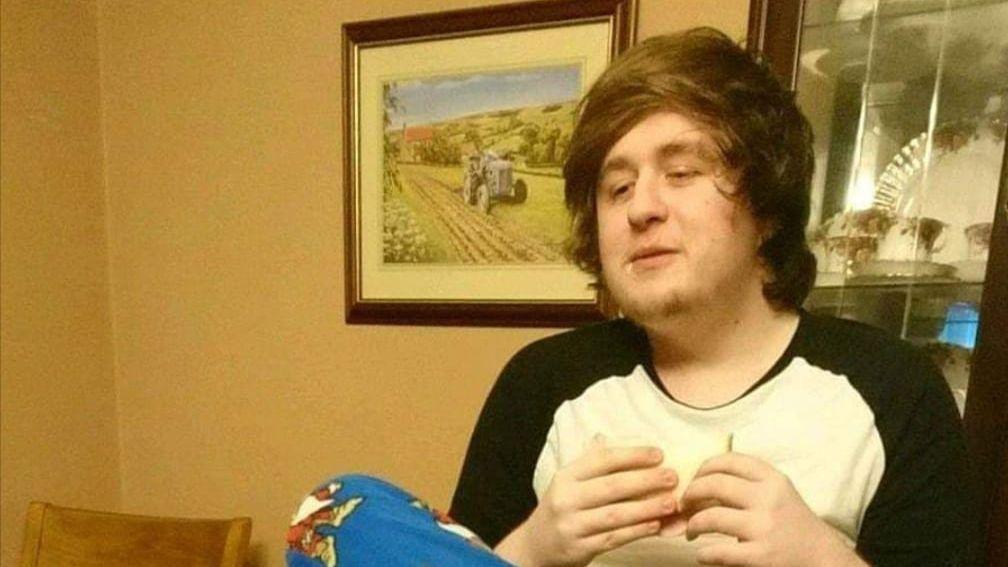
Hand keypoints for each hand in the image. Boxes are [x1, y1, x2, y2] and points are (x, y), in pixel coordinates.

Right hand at [495, 436, 679, 566]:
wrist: (537, 544)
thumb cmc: (563, 507)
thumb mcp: (570, 481)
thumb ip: (590, 461)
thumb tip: (606, 435)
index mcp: (567, 476)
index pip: (602, 460)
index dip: (631, 456)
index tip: (658, 454)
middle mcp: (566, 498)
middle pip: (611, 486)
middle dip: (645, 481)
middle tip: (672, 477)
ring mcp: (571, 524)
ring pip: (615, 514)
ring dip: (646, 508)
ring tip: (671, 503)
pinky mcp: (578, 548)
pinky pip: (613, 538)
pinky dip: (636, 531)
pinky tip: (655, 525)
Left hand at [680, 453, 866, 566]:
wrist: (824, 559)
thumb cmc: (794, 525)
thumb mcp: (778, 494)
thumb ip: (748, 485)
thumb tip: (701, 482)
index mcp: (773, 479)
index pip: (729, 460)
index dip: (703, 467)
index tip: (694, 478)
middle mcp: (769, 498)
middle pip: (713, 484)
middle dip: (691, 493)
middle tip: (685, 505)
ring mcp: (765, 527)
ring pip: (711, 517)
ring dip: (692, 525)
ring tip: (691, 531)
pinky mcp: (761, 556)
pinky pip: (718, 552)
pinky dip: (703, 554)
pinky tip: (703, 555)